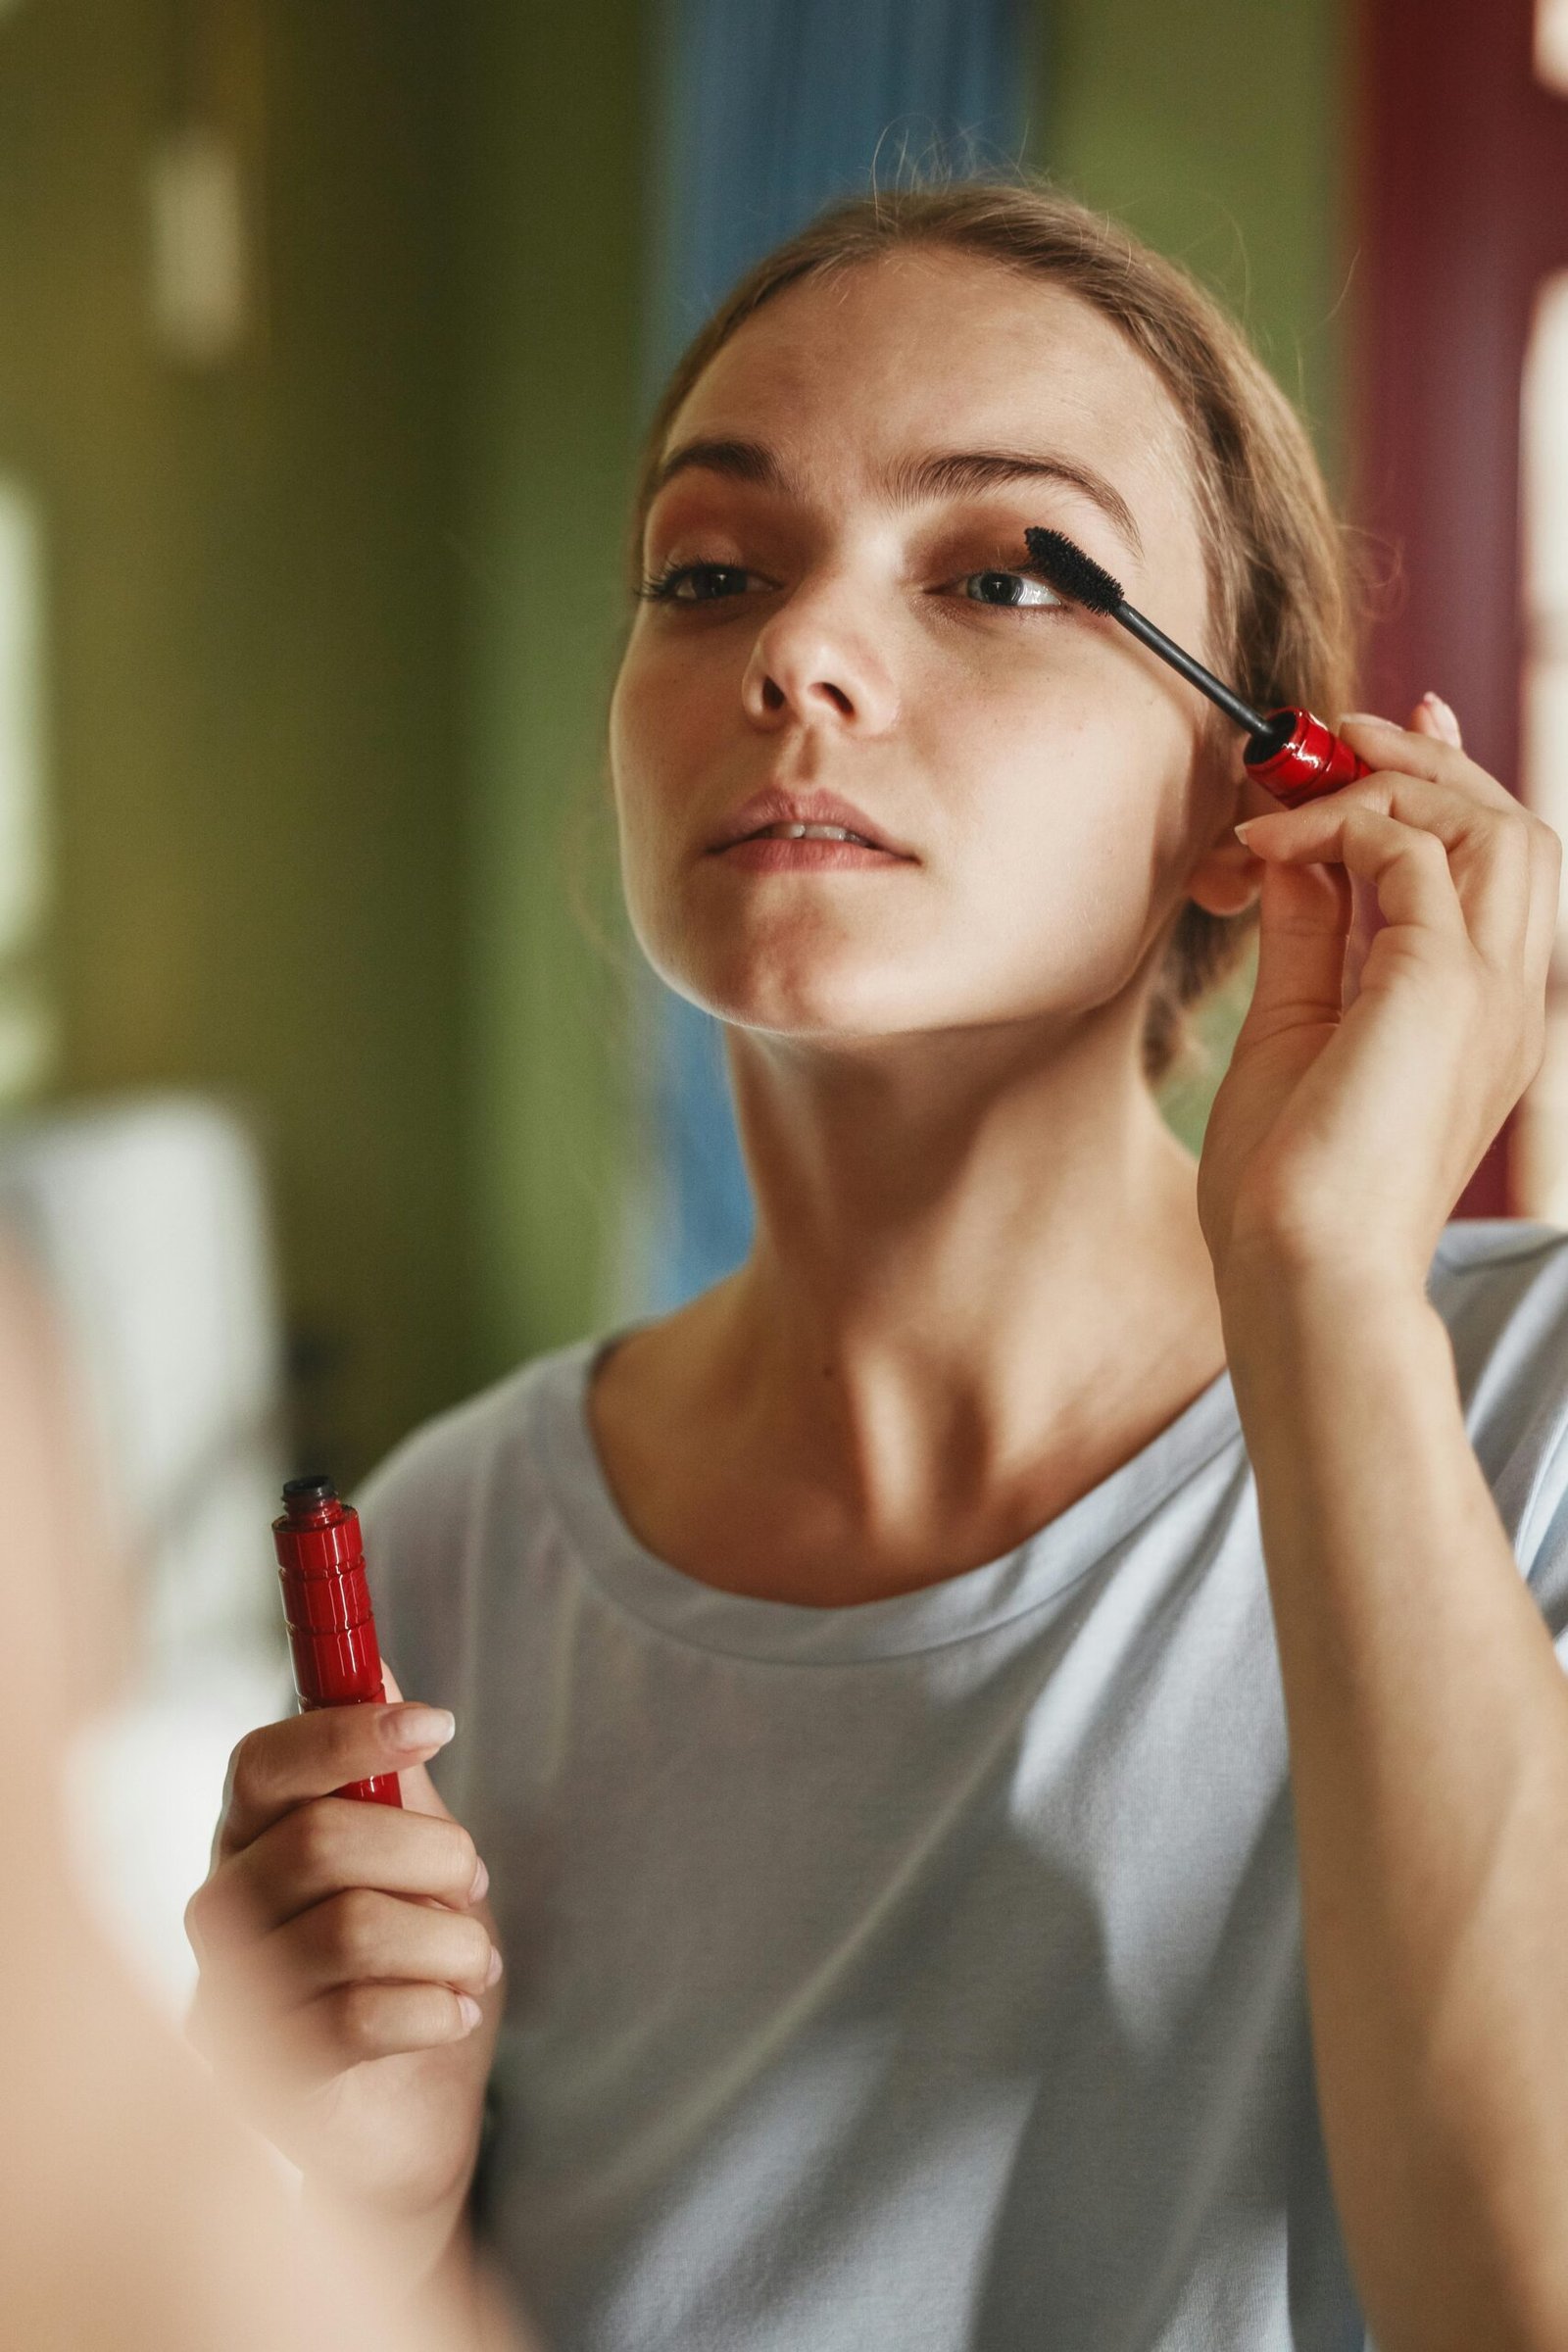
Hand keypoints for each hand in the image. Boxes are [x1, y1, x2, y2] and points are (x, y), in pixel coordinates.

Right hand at [185, 1663, 502, 2228]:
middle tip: (477, 1882)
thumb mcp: (412, 1855)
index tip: (438, 1724)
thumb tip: (375, 1663)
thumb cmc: (406, 1965)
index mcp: (252, 1837)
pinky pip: (354, 2021)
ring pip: (350, 1929)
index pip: (263, 1761)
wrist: (408, 2114)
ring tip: (473, 1958)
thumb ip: (387, 1770)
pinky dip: (432, 2007)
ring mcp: (231, 1995)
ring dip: (447, 1939)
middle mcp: (223, 1908)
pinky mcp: (260, 2077)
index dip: (347, 1732)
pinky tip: (453, 2009)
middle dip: (432, 1853)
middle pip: (320, 1838)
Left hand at [1197, 694, 1560, 1299]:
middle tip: (1329, 736)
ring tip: (1300, 786)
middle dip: (1425, 766)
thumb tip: (1297, 849)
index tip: (1382, 735)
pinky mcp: (1441, 986)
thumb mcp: (1297, 1028)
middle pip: (1515, 829)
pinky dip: (1342, 827)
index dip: (1450, 784)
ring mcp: (1488, 992)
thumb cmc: (1289, 1186)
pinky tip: (1274, 850)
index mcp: (1483, 1015)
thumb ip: (1311, 935)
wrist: (1302, 1274)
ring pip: (1496, 825)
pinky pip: (1411, 852)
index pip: (1501, 866)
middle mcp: (1506, 998)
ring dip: (1397, 784)